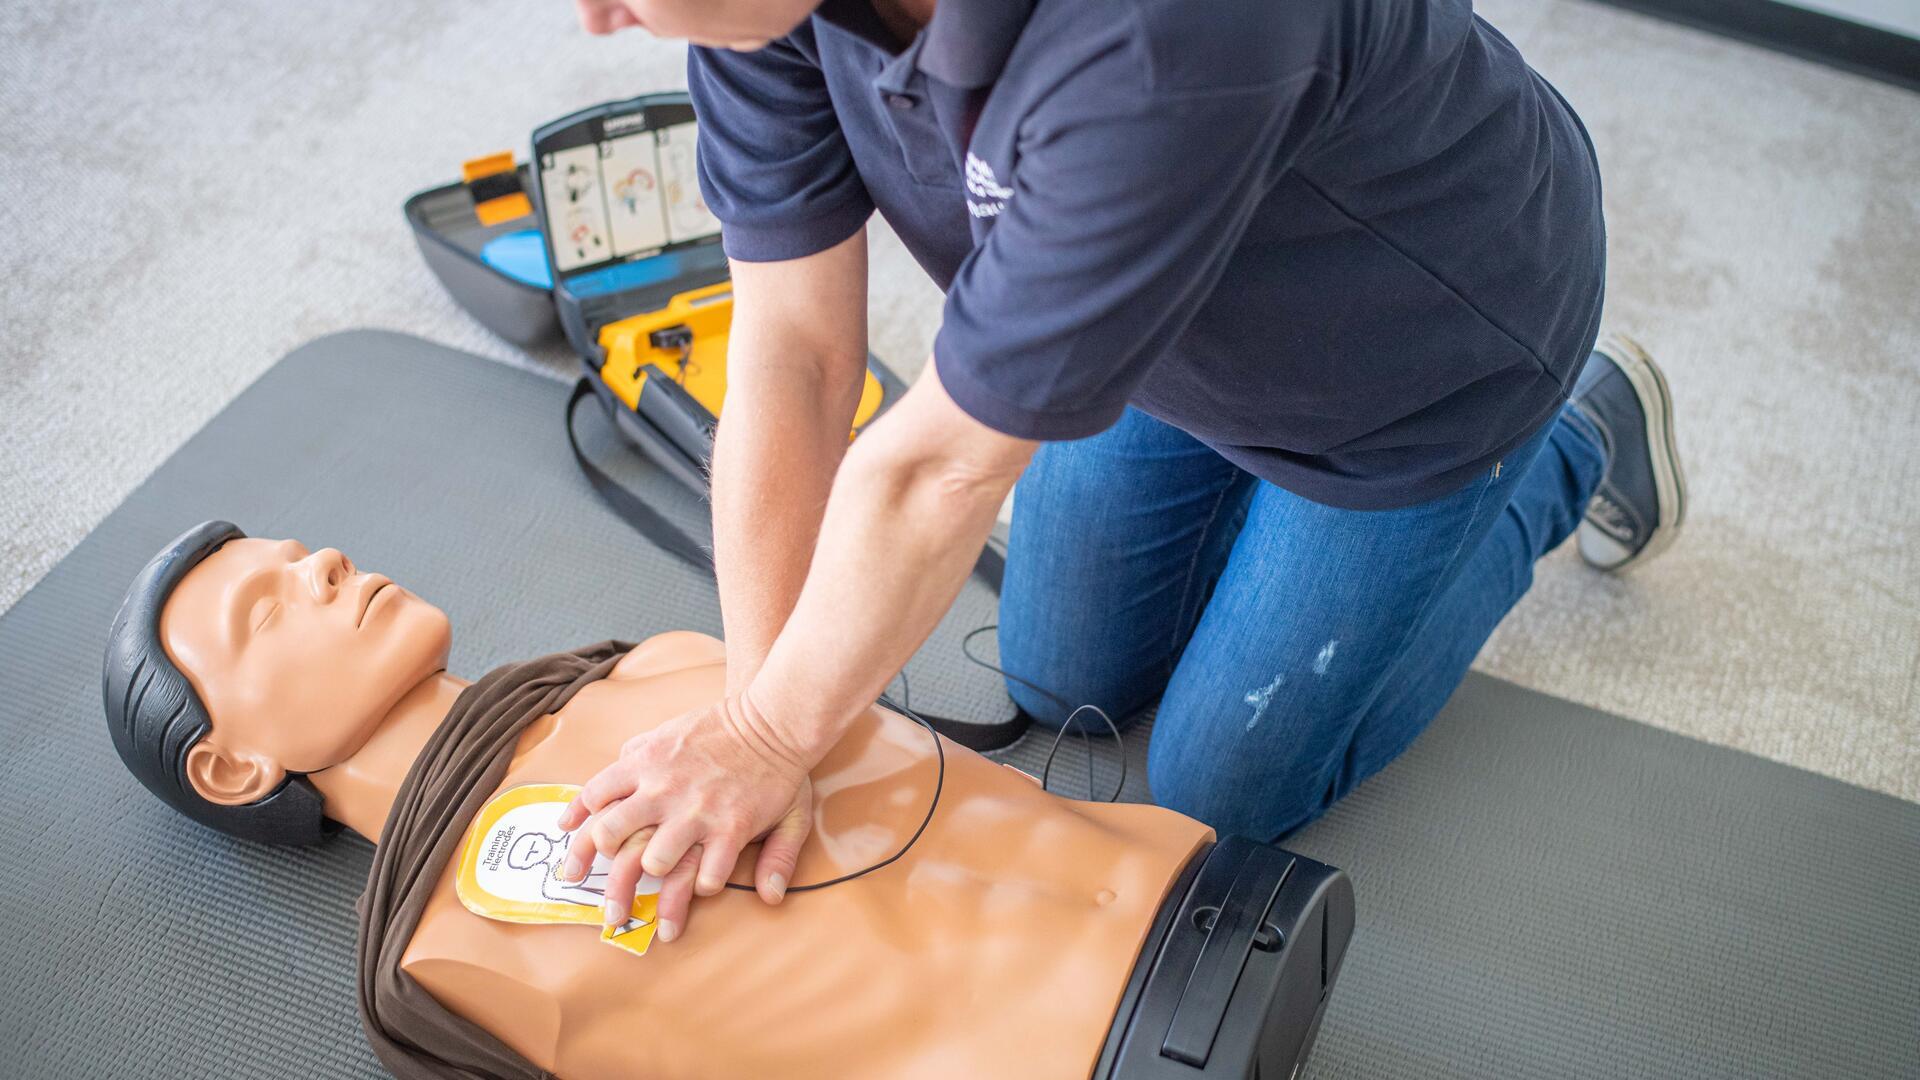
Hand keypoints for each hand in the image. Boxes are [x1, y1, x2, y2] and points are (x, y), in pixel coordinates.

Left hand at [556, 692, 815, 942]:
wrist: (772, 721)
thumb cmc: (720, 729)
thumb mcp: (666, 733)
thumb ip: (631, 755)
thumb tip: (600, 792)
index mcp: (644, 764)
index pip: (594, 798)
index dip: (579, 832)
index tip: (573, 863)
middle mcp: (662, 789)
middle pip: (611, 836)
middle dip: (604, 875)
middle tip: (608, 905)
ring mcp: (696, 811)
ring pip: (654, 862)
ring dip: (655, 880)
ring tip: (658, 897)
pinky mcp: (732, 827)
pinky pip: (708, 874)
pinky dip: (703, 887)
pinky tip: (704, 886)